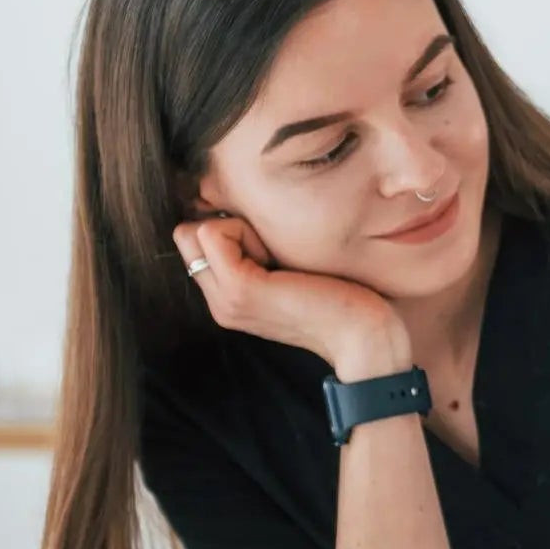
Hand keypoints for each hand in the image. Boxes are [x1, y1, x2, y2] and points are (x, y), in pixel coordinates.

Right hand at [170, 215, 408, 376]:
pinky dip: (246, 231)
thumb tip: (241, 212)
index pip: (194, 241)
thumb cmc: (340, 297)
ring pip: (196, 230)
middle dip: (228, 226)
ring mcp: (225, 299)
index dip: (230, 230)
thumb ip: (259, 252)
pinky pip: (214, 232)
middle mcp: (219, 302)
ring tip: (279, 259)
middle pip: (187, 234)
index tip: (272, 250)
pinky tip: (280, 261)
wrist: (362, 335)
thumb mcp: (289, 271)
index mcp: (228, 299)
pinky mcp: (240, 289)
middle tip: (273, 251)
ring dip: (240, 229)